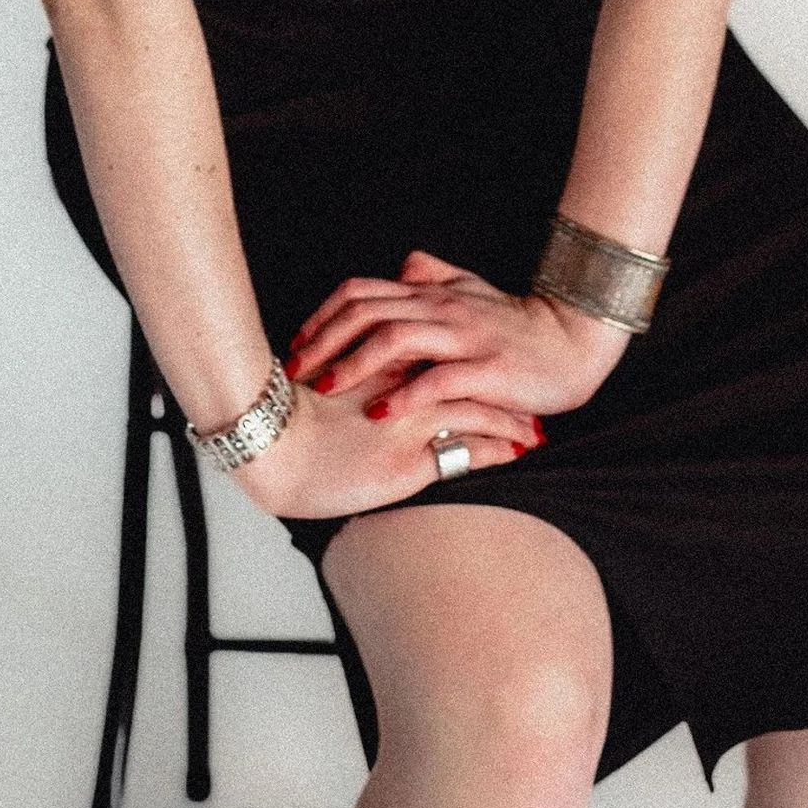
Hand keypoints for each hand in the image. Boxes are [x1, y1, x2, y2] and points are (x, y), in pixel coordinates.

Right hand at [233, 368, 540, 520]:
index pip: (441, 351)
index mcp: (384, 361)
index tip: (497, 366)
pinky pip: (469, 448)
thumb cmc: (290, 425)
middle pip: (468, 374)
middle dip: (503, 384)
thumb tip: (384, 368)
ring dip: (510, 419)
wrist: (273, 452)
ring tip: (534, 429)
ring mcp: (411, 418)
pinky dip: (498, 448)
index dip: (471, 358)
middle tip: (531, 390)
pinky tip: (516, 453)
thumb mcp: (327, 383)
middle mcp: (404, 384)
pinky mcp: (413, 456)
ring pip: (478, 407)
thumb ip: (358, 368)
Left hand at [283, 247, 630, 429]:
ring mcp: (465, 338)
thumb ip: (435, 276)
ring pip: (397, 338)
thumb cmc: (519, 323)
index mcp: (431, 294)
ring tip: (326, 387)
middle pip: (368, 312)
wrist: (573, 342)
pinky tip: (381, 411)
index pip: (362, 293)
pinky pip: (438, 379)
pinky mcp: (487, 369)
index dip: (323, 316)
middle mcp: (441, 309)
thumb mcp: (473, 291)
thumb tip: (401, 266)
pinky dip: (405, 394)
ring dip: (355, 362)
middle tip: (296, 370)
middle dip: (325, 340)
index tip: (297, 342)